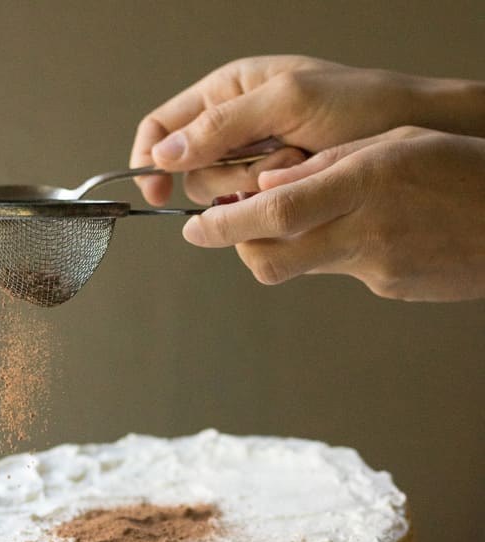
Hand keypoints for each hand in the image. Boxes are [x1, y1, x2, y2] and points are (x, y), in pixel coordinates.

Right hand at [130, 55, 484, 206]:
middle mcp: (235, 129)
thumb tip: (165, 153)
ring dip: (255, 190)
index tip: (156, 192)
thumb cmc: (360, 105)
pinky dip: (270, 207)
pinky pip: (249, 214)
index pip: (163, 126)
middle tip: (271, 162)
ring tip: (298, 167)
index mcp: (229, 92)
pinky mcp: (274, 194)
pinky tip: (300, 188)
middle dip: (226, 175)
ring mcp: (255, 165)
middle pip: (191, 172)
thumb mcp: (288, 101)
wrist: (409, 136)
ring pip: (220, 198)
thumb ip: (224, 124)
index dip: (150, 160)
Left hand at [180, 127, 484, 301]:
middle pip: (271, 256)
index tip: (194, 228)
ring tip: (308, 217)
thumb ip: (324, 166)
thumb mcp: (394, 142)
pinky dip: (334, 253)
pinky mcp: (389, 288)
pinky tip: (367, 231)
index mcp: (363, 183)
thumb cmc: (460, 168)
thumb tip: (265, 186)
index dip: (224, 226)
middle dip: (239, 246)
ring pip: (300, 268)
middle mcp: (364, 231)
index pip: (273, 212)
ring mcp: (376, 268)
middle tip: (228, 227)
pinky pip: (342, 273)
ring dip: (283, 247)